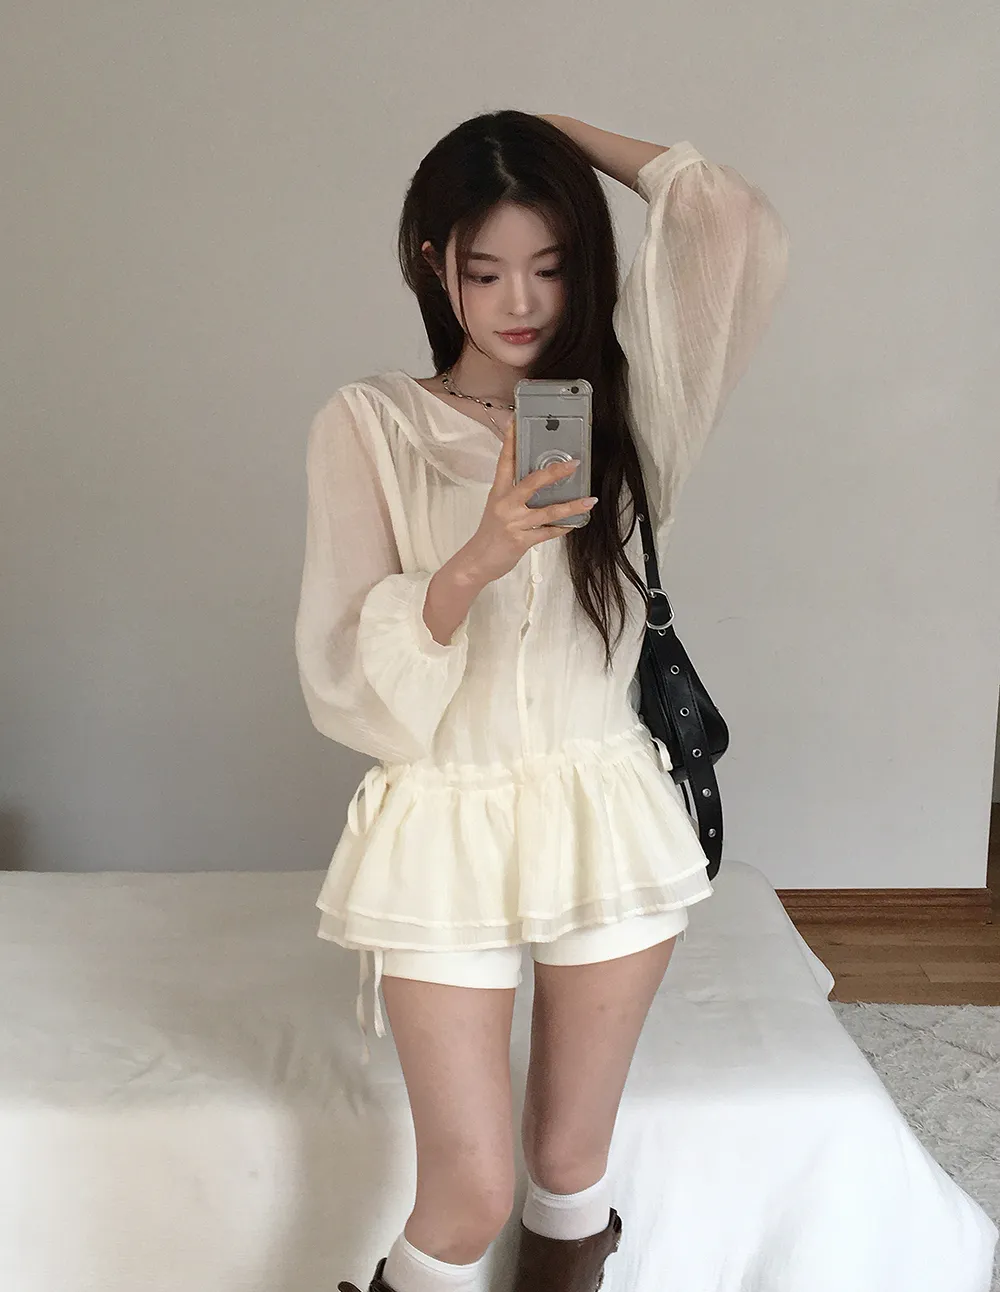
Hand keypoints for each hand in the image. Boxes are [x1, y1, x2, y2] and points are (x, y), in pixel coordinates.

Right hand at [459, 415, 596, 585]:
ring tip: (588, 500)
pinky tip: (574, 523)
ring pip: (547, 510)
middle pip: (531, 482)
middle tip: (574, 463)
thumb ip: (515, 494)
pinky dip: (562, 527)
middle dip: (554, 472)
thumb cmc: (489, 534)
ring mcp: (513, 522)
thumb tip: (541, 482)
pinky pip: (547, 532)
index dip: (511, 440)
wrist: (476, 562)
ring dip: (571, 505)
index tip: (517, 421)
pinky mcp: (520, 540)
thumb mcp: (498, 508)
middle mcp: (505, 504)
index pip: (505, 461)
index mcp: (498, 492)